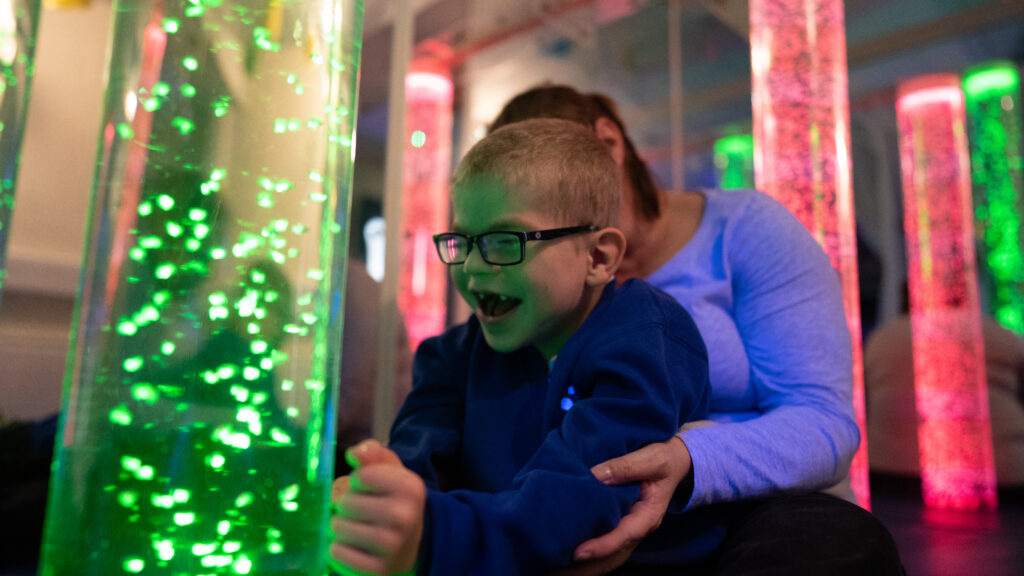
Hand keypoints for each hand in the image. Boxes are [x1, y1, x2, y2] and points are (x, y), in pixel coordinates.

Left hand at [331, 440, 424, 574]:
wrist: (410, 546)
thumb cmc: (392, 502)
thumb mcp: (390, 471)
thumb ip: (372, 453)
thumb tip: (354, 453)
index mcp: (410, 487)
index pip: (361, 475)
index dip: (358, 481)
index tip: (370, 489)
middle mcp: (405, 516)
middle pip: (345, 502)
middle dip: (346, 505)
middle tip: (361, 512)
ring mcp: (392, 547)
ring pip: (337, 528)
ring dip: (340, 527)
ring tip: (356, 529)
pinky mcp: (376, 570)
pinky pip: (336, 553)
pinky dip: (338, 549)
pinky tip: (354, 547)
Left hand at [564, 436, 691, 573]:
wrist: (674, 460)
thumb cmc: (664, 458)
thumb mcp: (651, 459)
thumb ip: (625, 466)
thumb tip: (595, 475)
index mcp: (649, 514)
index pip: (624, 535)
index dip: (602, 546)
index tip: (579, 553)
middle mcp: (639, 526)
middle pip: (615, 553)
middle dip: (591, 562)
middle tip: (561, 564)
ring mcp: (630, 526)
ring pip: (611, 552)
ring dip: (589, 560)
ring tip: (561, 563)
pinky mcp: (622, 521)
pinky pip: (607, 541)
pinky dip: (591, 548)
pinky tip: (570, 549)